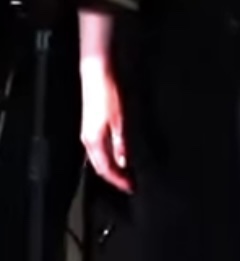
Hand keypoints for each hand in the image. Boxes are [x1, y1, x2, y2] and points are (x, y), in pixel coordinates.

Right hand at [80, 60, 130, 192]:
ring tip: (125, 174)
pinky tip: (117, 156)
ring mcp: (88, 132)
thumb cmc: (107, 93)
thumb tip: (124, 161)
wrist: (96, 73)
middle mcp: (88, 139)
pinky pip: (98, 149)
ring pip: (98, 159)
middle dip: (114, 178)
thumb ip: (121, 142)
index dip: (118, 180)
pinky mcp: (91, 125)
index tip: (130, 187)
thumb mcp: (120, 120)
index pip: (105, 169)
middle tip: (129, 184)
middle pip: (100, 166)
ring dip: (111, 168)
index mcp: (94, 140)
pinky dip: (107, 157)